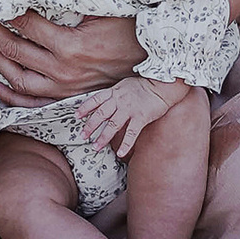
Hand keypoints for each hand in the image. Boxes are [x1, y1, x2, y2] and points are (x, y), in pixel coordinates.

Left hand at [0, 9, 144, 105]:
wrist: (152, 67)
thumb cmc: (129, 31)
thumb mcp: (103, 9)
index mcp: (71, 46)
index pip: (27, 24)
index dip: (5, 10)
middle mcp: (63, 71)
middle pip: (15, 50)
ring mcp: (64, 89)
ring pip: (17, 78)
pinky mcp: (67, 99)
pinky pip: (31, 102)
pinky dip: (8, 95)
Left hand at [75, 73, 190, 154]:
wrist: (162, 85)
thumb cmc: (145, 85)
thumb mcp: (125, 85)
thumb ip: (115, 94)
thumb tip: (106, 102)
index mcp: (114, 92)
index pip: (95, 100)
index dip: (85, 108)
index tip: (77, 116)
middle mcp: (119, 100)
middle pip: (100, 114)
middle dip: (90, 126)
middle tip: (82, 136)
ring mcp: (130, 109)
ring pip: (112, 125)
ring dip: (103, 137)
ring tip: (95, 147)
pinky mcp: (141, 117)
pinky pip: (131, 133)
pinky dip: (125, 144)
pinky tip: (121, 153)